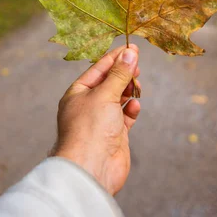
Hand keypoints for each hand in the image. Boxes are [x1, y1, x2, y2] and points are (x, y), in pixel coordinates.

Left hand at [52, 44, 140, 195]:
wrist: (91, 169)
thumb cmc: (90, 128)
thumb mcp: (105, 94)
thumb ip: (119, 74)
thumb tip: (130, 53)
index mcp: (78, 93)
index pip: (98, 69)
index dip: (115, 57)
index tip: (131, 47)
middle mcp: (88, 105)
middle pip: (109, 82)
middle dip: (123, 73)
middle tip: (138, 65)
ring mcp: (101, 120)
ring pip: (119, 98)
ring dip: (129, 90)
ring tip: (137, 85)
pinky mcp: (114, 134)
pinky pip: (125, 116)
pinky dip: (131, 109)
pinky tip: (134, 105)